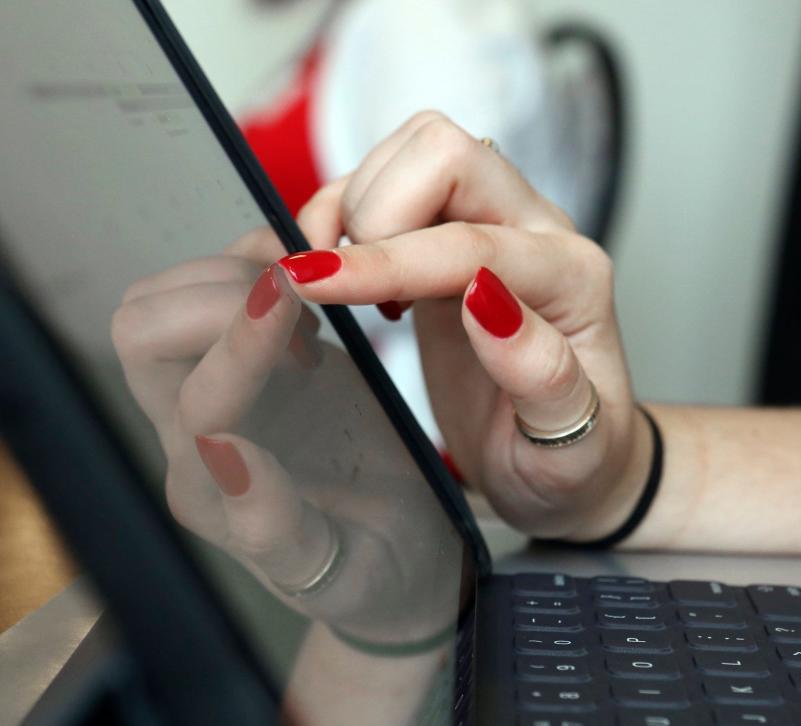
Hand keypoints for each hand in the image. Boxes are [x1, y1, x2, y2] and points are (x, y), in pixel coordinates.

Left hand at [111, 235, 460, 641]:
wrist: (396, 548)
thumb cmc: (375, 568)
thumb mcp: (342, 573)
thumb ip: (276, 527)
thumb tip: (228, 453)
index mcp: (211, 495)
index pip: (201, 403)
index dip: (243, 344)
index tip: (293, 295)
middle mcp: (194, 435)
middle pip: (141, 337)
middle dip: (217, 297)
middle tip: (304, 313)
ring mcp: (216, 387)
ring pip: (161, 302)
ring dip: (229, 274)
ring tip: (309, 308)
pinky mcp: (249, 355)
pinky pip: (214, 281)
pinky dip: (252, 254)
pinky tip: (304, 277)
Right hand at [282, 111, 650, 539]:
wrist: (569, 456)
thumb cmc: (570, 457)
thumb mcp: (567, 444)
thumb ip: (541, 373)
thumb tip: (487, 302)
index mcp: (573, 280)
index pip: (470, 246)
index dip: (384, 259)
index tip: (311, 281)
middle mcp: (538, 234)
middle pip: (448, 153)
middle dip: (374, 208)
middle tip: (338, 284)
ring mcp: (495, 224)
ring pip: (416, 151)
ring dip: (355, 200)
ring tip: (337, 278)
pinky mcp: (452, 235)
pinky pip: (394, 181)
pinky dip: (347, 208)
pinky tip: (346, 272)